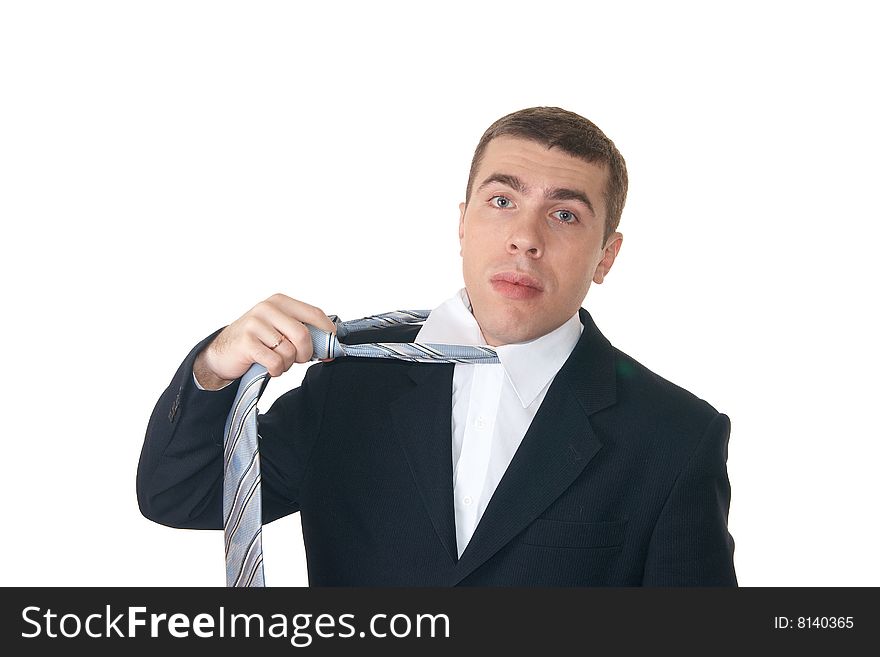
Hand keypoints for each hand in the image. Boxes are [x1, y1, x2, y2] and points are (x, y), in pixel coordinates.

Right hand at [193, 293, 336, 389]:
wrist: (222, 353)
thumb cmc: (256, 341)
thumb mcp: (280, 329)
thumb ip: (304, 332)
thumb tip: (330, 348)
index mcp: (280, 302)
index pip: (315, 313)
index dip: (327, 332)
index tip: (331, 347)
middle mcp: (268, 308)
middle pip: (303, 335)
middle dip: (306, 353)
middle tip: (298, 359)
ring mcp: (255, 324)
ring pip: (289, 351)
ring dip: (287, 364)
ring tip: (277, 361)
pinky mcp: (246, 342)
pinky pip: (275, 362)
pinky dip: (276, 370)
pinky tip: (269, 367)